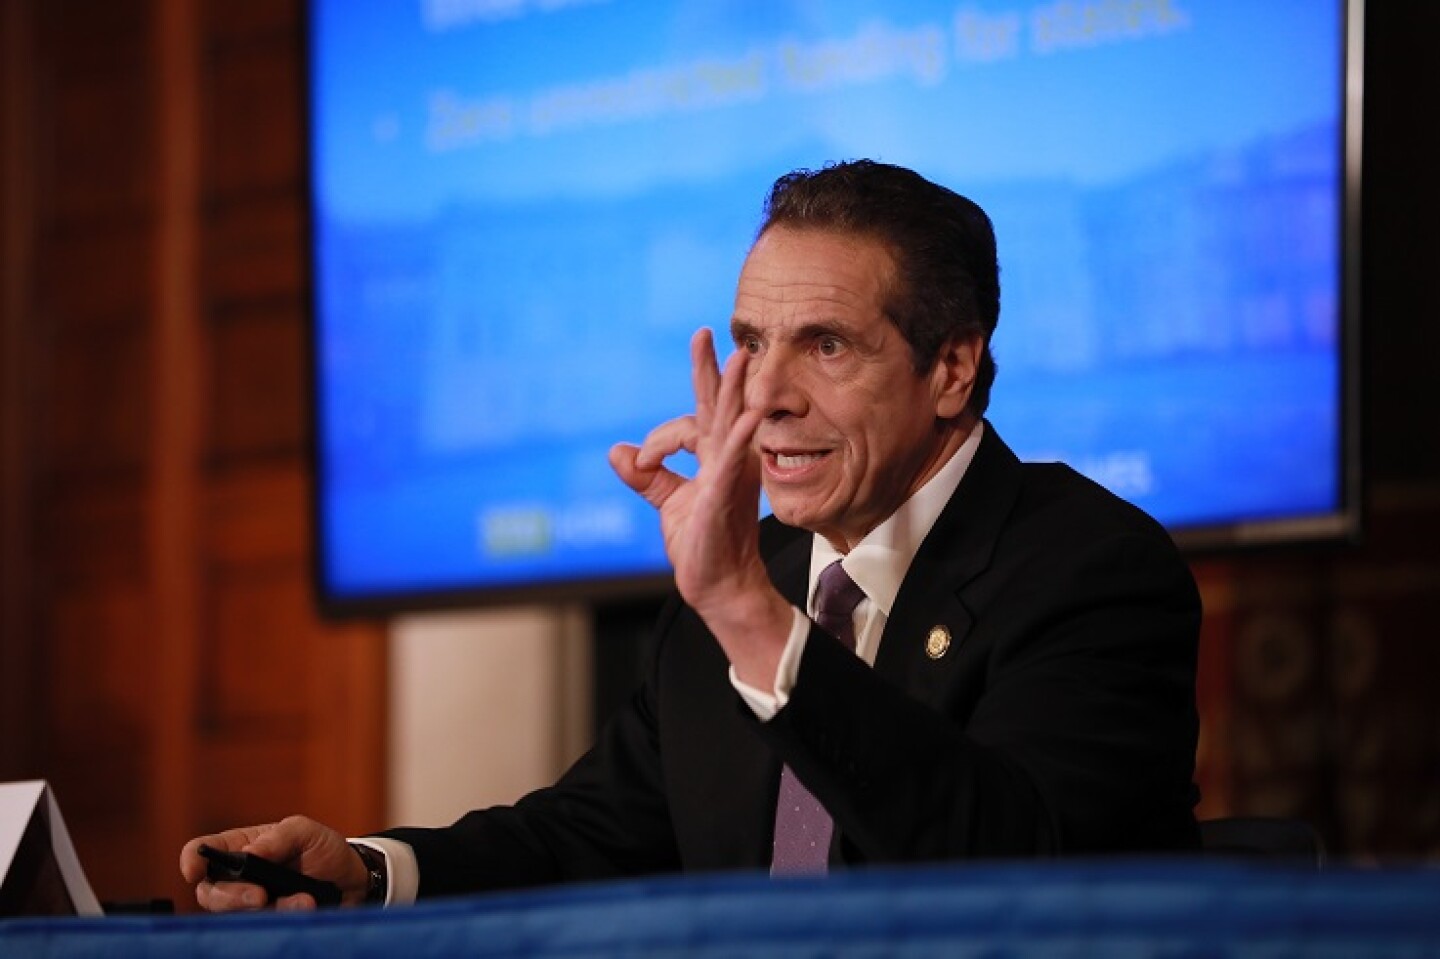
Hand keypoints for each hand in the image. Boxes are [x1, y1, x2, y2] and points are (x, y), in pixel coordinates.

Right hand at [179, 815, 368, 910]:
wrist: (353, 881)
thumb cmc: (323, 849)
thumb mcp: (306, 831)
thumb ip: (280, 837)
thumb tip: (248, 853)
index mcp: (239, 847)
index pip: (203, 850)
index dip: (192, 859)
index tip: (194, 871)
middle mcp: (237, 878)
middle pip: (210, 893)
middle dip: (231, 898)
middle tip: (261, 897)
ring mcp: (250, 905)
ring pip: (235, 917)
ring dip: (268, 910)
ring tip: (303, 901)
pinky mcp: (266, 924)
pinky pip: (260, 929)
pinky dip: (285, 918)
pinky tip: (307, 907)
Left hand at [610, 329, 792, 684]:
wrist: (719, 587)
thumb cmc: (701, 546)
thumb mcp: (669, 504)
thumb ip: (648, 476)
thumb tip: (616, 450)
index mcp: (716, 458)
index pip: (697, 417)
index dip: (676, 413)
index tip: (666, 413)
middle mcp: (728, 460)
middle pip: (721, 405)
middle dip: (714, 369)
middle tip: (706, 333)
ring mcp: (731, 476)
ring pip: (733, 424)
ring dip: (736, 390)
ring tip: (741, 358)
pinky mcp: (727, 496)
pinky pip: (736, 461)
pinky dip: (742, 436)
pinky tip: (748, 417)